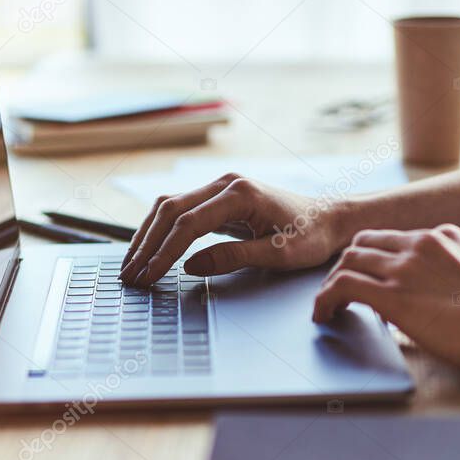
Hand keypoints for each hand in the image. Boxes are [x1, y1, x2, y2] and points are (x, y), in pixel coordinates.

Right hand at [120, 173, 350, 285]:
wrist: (329, 218)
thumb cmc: (312, 236)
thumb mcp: (280, 254)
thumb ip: (235, 257)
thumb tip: (191, 265)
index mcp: (241, 194)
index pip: (188, 223)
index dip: (164, 252)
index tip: (150, 276)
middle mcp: (225, 183)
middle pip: (170, 210)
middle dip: (146, 244)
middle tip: (130, 275)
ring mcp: (220, 187)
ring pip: (169, 207)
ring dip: (147, 235)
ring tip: (132, 266)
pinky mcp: (218, 197)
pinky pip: (180, 210)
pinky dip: (160, 230)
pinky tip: (149, 250)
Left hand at [312, 224, 459, 378]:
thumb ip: (447, 264)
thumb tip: (424, 287)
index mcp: (440, 235)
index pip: (389, 237)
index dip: (370, 257)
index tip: (365, 276)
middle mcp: (418, 243)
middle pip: (362, 244)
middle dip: (347, 266)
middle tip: (340, 291)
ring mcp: (403, 267)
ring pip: (347, 262)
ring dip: (332, 283)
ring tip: (329, 305)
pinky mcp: (391, 294)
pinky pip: (341, 287)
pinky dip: (325, 299)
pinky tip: (324, 315)